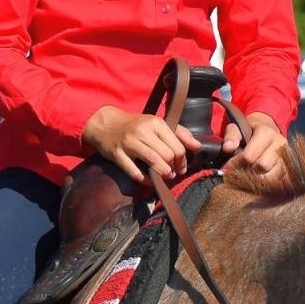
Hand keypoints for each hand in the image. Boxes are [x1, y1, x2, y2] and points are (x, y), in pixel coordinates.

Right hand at [82, 106, 200, 182]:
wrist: (106, 124)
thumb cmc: (136, 125)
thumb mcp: (157, 123)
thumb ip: (179, 133)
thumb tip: (198, 146)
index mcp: (155, 123)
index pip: (177, 146)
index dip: (183, 160)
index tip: (181, 166)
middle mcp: (143, 132)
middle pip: (167, 155)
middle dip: (173, 167)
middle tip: (173, 172)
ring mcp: (129, 143)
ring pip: (153, 162)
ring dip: (163, 173)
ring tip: (166, 176)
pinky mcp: (117, 155)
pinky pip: (134, 172)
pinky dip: (145, 180)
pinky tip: (150, 181)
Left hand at [225, 111, 288, 184]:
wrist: (267, 134)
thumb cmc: (249, 132)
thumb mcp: (238, 128)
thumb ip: (231, 136)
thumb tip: (228, 148)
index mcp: (266, 132)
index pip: (249, 156)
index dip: (235, 164)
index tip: (228, 166)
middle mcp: (280, 145)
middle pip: (262, 167)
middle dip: (247, 171)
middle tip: (238, 172)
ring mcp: (287, 158)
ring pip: (272, 177)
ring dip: (257, 180)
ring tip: (248, 177)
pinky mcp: (290, 169)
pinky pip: (279, 182)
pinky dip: (267, 185)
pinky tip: (258, 181)